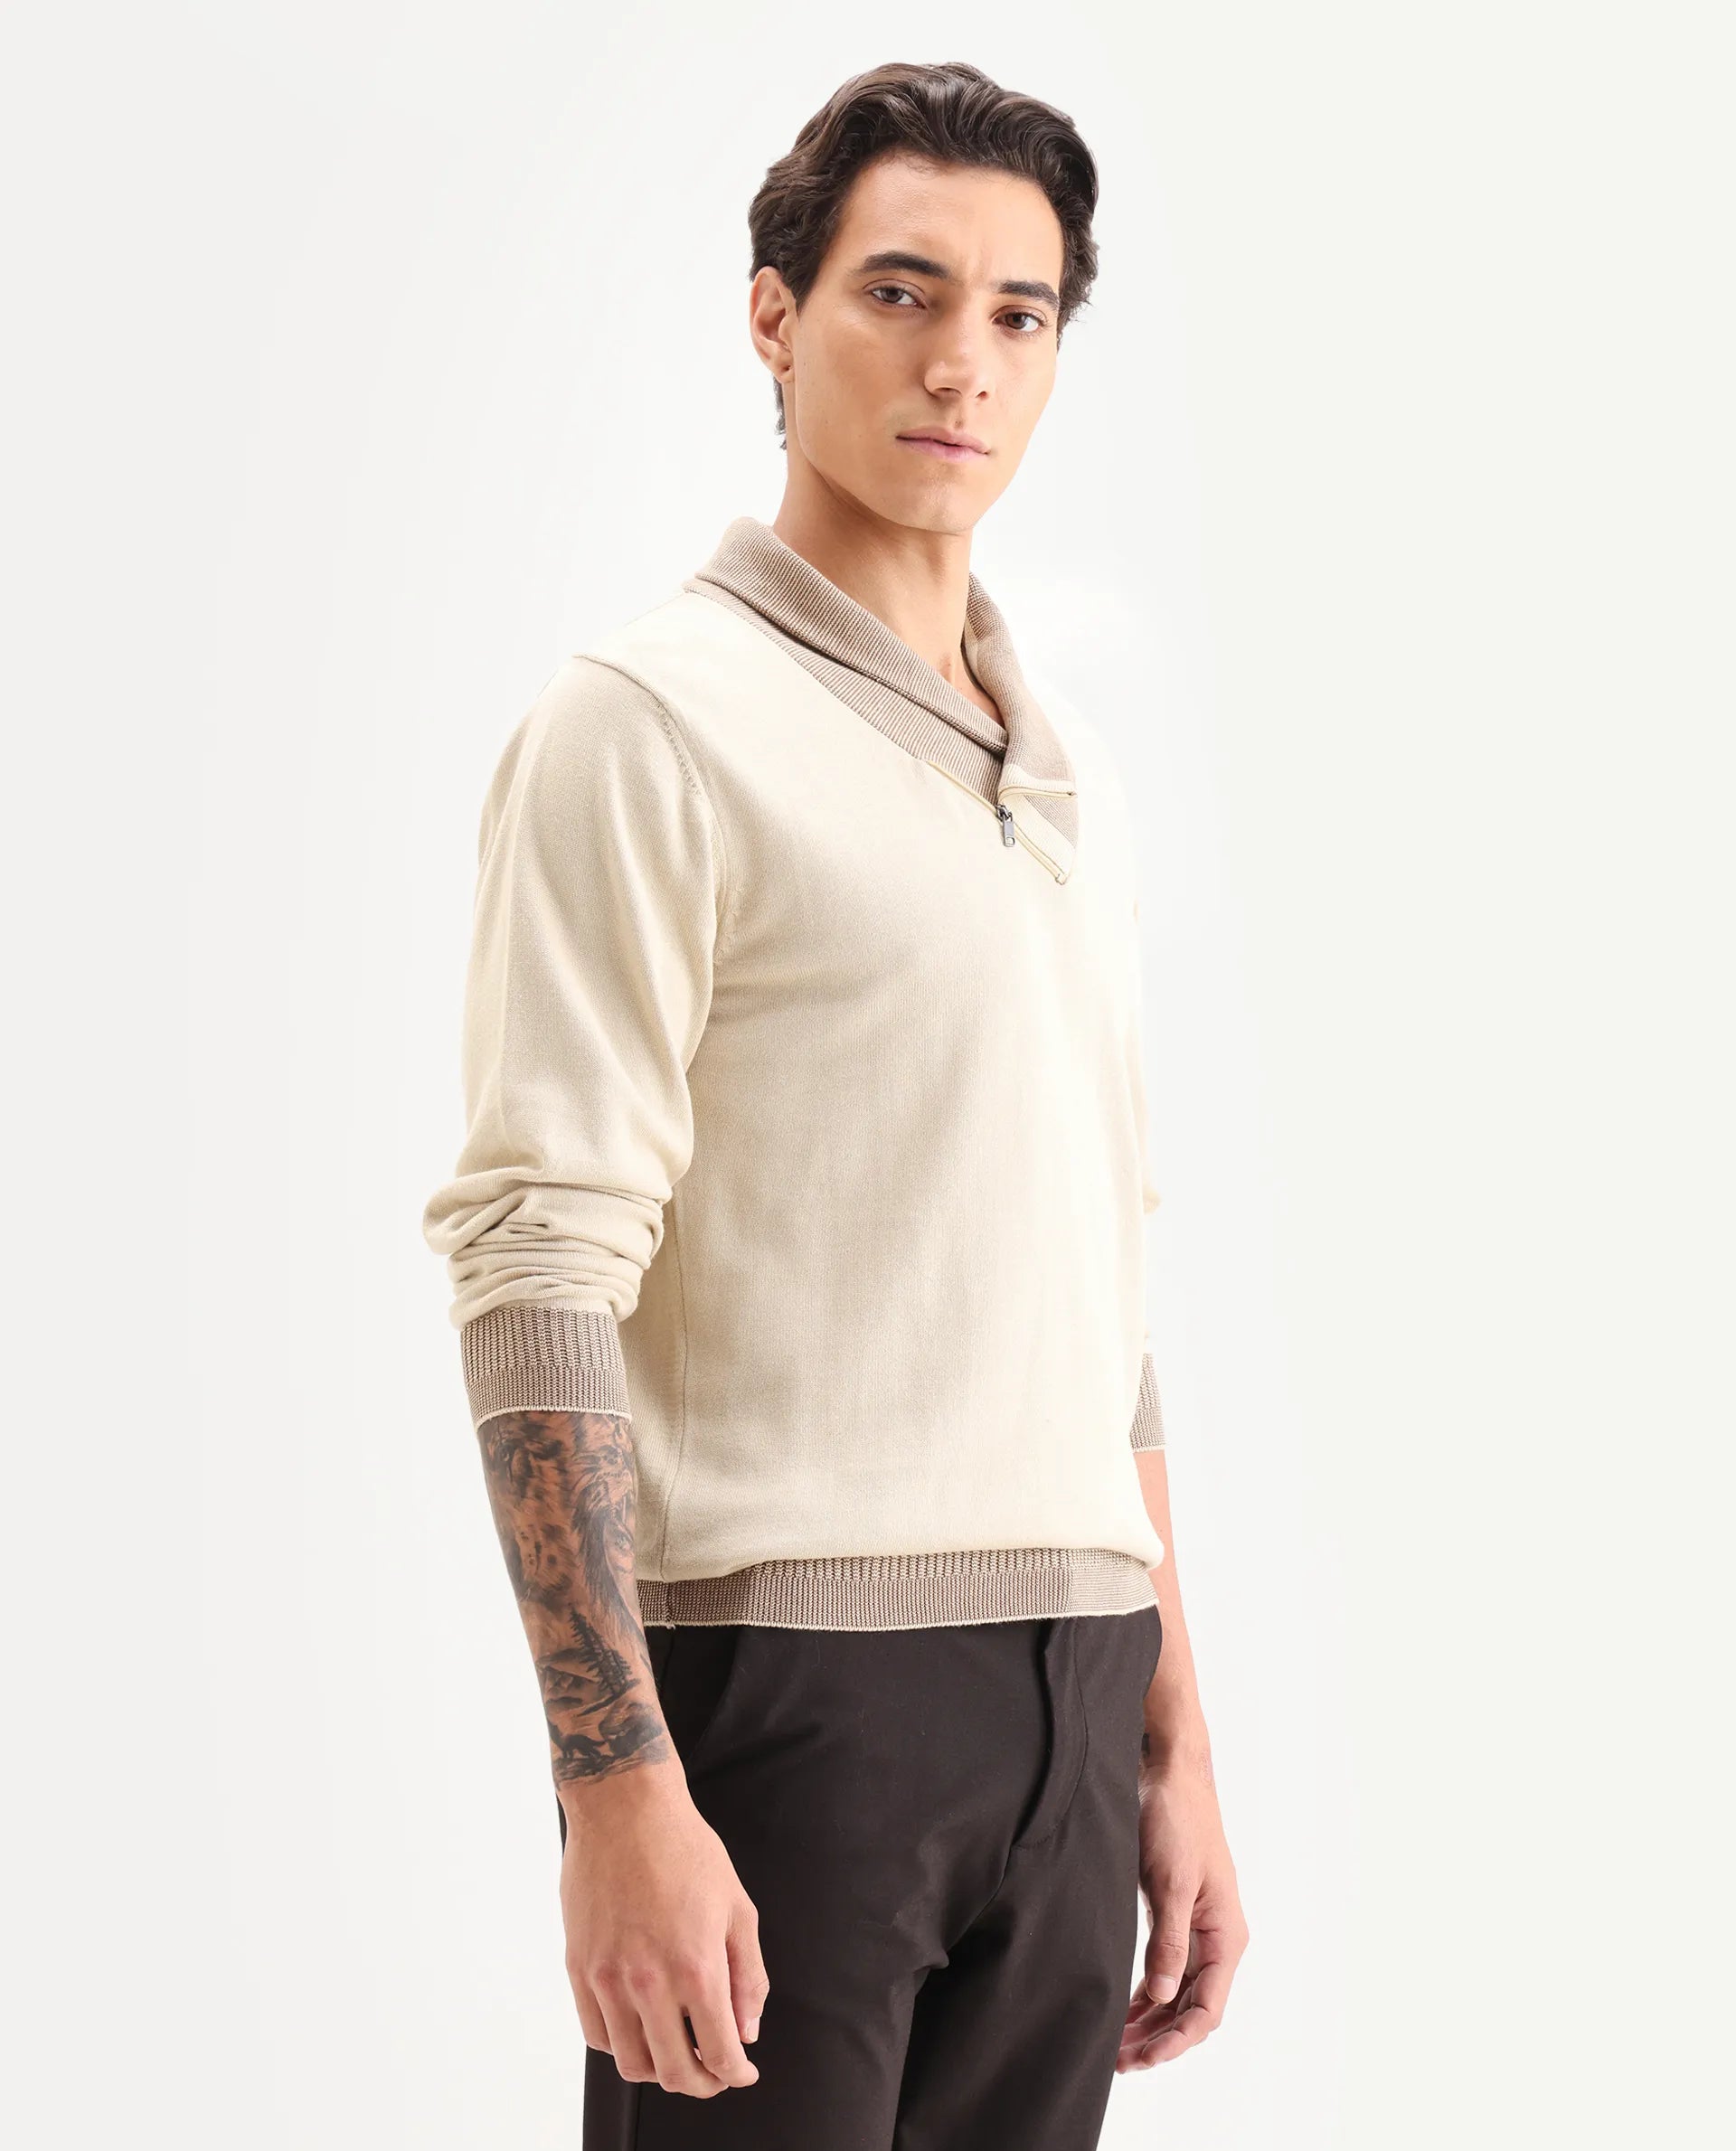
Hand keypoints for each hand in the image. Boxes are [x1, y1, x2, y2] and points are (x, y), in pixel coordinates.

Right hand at [560, 1766, 769, 2096]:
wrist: (625, 1809)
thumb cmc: (686, 1850)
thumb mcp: (737, 1907)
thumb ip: (748, 1976)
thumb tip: (746, 2030)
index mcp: (697, 1967)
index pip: (720, 2053)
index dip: (736, 2074)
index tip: (742, 2074)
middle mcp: (649, 1982)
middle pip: (674, 2071)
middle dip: (702, 2083)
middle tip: (713, 2074)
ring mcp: (608, 1978)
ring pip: (631, 2063)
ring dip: (659, 2070)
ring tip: (676, 2053)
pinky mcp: (579, 1968)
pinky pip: (597, 2034)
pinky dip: (621, 2045)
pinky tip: (640, 2027)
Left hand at [1116, 1745, 1247, 2070]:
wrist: (1168, 1773)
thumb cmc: (1176, 1821)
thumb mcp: (1171, 1882)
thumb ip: (1169, 1941)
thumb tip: (1162, 1996)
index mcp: (1225, 1935)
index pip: (1206, 2008)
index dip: (1176, 2039)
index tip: (1144, 2059)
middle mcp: (1215, 1939)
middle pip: (1190, 2007)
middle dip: (1157, 2038)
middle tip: (1117, 2062)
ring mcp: (1196, 1929)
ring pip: (1175, 1993)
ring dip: (1149, 2021)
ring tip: (1115, 2046)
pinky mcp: (1174, 1916)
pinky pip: (1164, 1969)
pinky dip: (1146, 1994)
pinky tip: (1123, 2010)